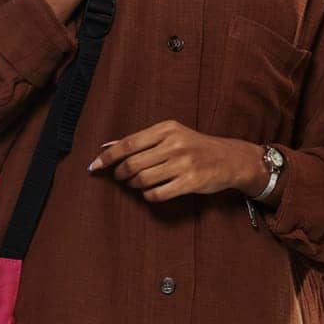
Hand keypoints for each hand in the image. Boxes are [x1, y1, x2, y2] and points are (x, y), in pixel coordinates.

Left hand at [88, 119, 264, 202]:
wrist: (230, 159)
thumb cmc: (195, 146)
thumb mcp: (171, 135)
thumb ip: (140, 140)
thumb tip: (106, 146)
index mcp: (167, 129)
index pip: (128, 143)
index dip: (107, 157)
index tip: (94, 166)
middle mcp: (175, 144)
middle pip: (132, 164)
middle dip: (121, 174)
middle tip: (121, 177)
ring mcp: (184, 163)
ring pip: (142, 180)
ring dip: (133, 185)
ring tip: (135, 184)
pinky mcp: (190, 182)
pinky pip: (157, 193)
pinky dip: (148, 195)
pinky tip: (151, 191)